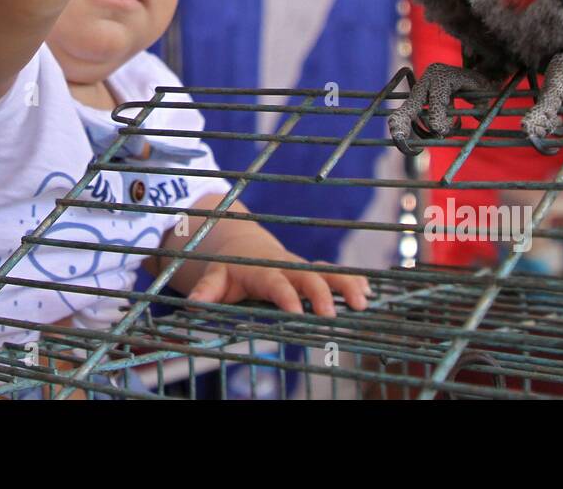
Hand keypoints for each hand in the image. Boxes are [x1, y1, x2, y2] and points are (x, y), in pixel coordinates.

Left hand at [186, 231, 371, 317]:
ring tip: (363, 302)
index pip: (275, 283)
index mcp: (262, 271)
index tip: (296, 314)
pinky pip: (337, 273)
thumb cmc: (230, 268)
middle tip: (332, 315)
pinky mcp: (315, 272)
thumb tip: (193, 303)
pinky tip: (369, 291)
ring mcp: (304, 269)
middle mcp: (287, 268)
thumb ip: (207, 289)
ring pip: (329, 272)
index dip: (285, 297)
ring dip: (346, 285)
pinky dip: (353, 280)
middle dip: (322, 294)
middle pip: (308, 277)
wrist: (244, 246)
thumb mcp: (214, 276)